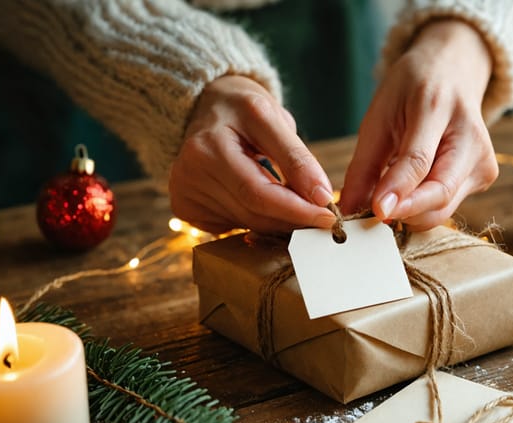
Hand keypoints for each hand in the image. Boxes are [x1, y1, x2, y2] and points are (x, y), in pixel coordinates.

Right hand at [169, 75, 335, 233]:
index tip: (329, 216)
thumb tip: (321, 196)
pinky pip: (232, 226)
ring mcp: (183, 193)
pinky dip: (255, 219)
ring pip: (245, 224)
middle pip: (253, 214)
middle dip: (293, 219)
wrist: (205, 106)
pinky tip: (261, 201)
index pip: (259, 193)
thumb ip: (296, 156)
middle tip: (322, 216)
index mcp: (209, 147)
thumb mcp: (272, 118)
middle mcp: (188, 173)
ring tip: (295, 204)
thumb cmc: (241, 109)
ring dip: (277, 221)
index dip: (297, 210)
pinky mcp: (184, 207)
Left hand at [339, 20, 497, 230]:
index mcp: (439, 107)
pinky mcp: (485, 177)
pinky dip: (422, 207)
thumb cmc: (411, 91)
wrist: (452, 73)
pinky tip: (410, 190)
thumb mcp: (379, 116)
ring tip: (387, 200)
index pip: (419, 160)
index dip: (397, 190)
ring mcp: (484, 160)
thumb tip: (348, 210)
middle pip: (439, 193)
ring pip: (443, 208)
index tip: (376, 211)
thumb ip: (364, 166)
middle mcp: (472, 138)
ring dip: (410, 213)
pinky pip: (448, 205)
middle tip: (369, 215)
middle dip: (403, 211)